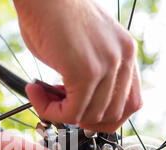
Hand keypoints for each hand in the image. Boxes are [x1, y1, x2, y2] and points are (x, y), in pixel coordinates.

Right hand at [13, 0, 142, 132]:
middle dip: (83, 118)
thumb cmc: (53, 15)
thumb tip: (79, 106)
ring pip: (89, 117)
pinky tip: (34, 92)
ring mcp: (106, 65)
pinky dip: (49, 110)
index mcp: (125, 52)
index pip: (131, 104)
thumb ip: (92, 77)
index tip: (82, 113)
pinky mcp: (85, 71)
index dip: (105, 116)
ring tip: (41, 94)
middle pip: (113, 116)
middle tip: (58, 105)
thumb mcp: (84, 49)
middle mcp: (122, 58)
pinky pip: (70, 112)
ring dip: (60, 113)